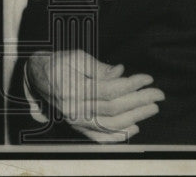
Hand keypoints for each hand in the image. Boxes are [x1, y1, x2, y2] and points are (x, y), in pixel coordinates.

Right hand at [25, 49, 162, 142]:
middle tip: (158, 94)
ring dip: (135, 117)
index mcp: (73, 87)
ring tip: (151, 108)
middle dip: (139, 101)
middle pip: (113, 108)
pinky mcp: (76, 126)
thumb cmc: (58, 62)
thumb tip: (121, 73)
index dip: (132, 85)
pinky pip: (99, 137)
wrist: (37, 76)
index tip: (148, 78)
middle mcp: (74, 108)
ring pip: (110, 124)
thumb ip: (99, 67)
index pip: (109, 89)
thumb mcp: (77, 57)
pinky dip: (117, 135)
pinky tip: (133, 129)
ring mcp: (75, 120)